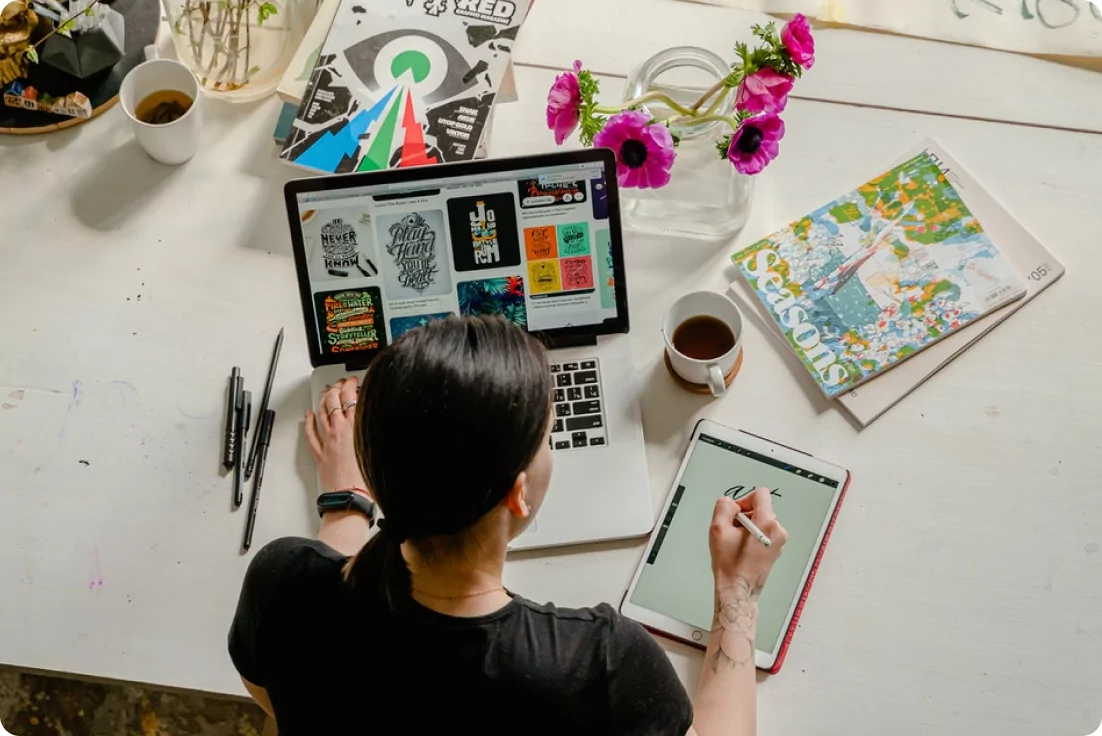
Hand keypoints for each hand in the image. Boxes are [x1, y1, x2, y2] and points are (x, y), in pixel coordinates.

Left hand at [305, 377, 367, 494]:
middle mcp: (339, 430)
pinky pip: (310, 433)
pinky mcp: (320, 453)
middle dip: (337, 388)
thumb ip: (375, 429)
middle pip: (334, 401)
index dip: (351, 385)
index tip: (354, 381)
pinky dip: (308, 421)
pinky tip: (308, 415)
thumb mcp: (378, 447)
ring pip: (321, 412)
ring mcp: (327, 440)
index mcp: (356, 426)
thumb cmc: (367, 479)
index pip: (351, 397)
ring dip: (323, 399)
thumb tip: (377, 419)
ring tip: (326, 392)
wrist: (351, 496)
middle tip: (340, 383)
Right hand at [709, 488, 786, 594]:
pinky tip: (743, 548)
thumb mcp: (718, 529)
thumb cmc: (730, 564)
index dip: (744, 499)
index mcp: (767, 523)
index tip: (736, 512)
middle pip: (761, 508)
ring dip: (748, 526)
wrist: (737, 588)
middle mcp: (778, 531)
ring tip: (737, 542)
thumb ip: (724, 506)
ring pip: (762, 520)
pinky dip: (753, 535)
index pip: (761, 494)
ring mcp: (779, 541)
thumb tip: (730, 503)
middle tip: (733, 530)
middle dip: (745, 515)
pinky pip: (765, 532)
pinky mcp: (776, 549)